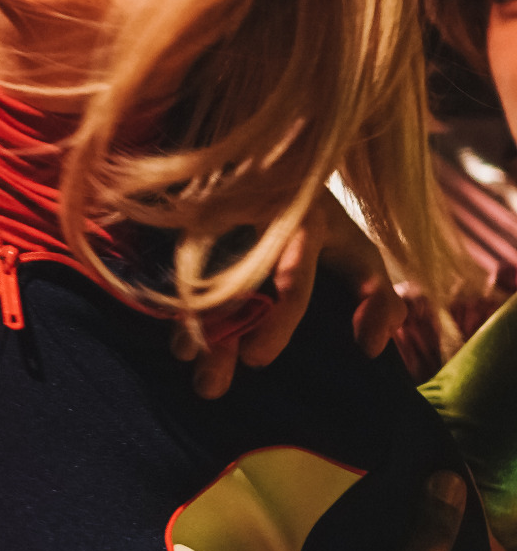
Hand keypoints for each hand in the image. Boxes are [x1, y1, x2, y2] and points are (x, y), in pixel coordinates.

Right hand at [174, 193, 405, 397]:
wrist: (280, 163)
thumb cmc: (322, 222)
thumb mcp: (358, 253)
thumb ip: (376, 297)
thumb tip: (372, 348)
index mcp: (308, 223)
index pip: (291, 280)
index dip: (276, 323)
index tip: (257, 361)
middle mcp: (262, 217)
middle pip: (237, 283)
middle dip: (221, 335)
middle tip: (210, 387)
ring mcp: (225, 214)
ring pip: (204, 273)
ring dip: (191, 320)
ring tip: (183, 357)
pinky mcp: (198, 216)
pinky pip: (182, 261)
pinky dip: (176, 296)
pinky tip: (174, 330)